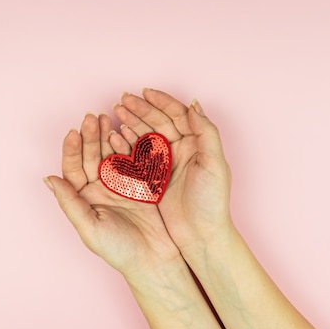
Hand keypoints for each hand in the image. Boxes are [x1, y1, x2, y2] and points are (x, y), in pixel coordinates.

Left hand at [46, 113, 180, 279]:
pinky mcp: (141, 182)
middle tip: (92, 117)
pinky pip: (132, 158)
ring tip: (106, 118)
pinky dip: (129, 144)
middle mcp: (100, 188)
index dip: (72, 150)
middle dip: (90, 136)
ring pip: (110, 153)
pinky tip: (125, 130)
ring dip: (107, 136)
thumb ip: (70, 203)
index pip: (73, 168)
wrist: (154, 259)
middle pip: (91, 156)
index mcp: (84, 198)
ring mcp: (121, 183)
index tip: (73, 132)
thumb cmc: (119, 249)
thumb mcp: (90, 228)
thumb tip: (49, 180)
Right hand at [114, 89, 234, 252]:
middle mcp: (181, 150)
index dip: (161, 101)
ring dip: (131, 122)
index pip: (177, 115)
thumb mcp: (214, 164)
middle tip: (122, 99)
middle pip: (158, 122)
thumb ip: (206, 133)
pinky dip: (126, 144)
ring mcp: (166, 164)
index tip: (144, 92)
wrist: (201, 236)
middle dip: (140, 109)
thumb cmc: (212, 202)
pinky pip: (137, 156)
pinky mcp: (153, 179)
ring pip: (145, 136)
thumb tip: (194, 105)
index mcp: (197, 143)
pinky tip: (115, 136)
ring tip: (115, 112)